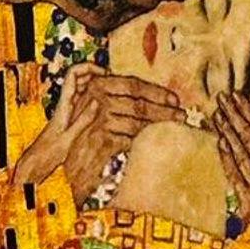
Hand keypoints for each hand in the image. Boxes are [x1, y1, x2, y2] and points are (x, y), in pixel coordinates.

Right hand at [50, 65, 182, 196]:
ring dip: (159, 123)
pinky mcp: (101, 139)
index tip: (174, 99)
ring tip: (176, 125)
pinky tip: (157, 141)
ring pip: (137, 120)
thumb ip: (119, 102)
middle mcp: (96, 98)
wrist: (67, 164)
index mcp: (97, 85)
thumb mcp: (100, 114)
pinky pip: (130, 138)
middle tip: (181, 114)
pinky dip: (145, 140)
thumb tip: (153, 100)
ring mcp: (98, 118)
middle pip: (138, 101)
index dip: (156, 91)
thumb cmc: (87, 138)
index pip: (133, 84)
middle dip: (163, 108)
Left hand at [213, 93, 249, 223]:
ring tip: (217, 115)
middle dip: (234, 115)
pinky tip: (219, 140)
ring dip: (227, 131)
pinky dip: (226, 156)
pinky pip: (234, 173)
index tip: (237, 96)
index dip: (249, 111)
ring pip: (241, 153)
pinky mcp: (248, 201)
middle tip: (222, 98)